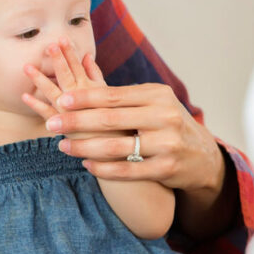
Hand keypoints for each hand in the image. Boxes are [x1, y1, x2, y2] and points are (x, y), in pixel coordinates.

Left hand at [21, 36, 107, 123]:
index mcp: (91, 89)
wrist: (115, 146)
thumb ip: (95, 74)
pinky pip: (47, 114)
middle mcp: (80, 99)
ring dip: (40, 79)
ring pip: (53, 92)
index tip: (62, 38)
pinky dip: (36, 105)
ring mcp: (71, 112)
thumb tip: (86, 55)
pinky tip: (24, 96)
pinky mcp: (64, 126)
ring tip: (27, 67)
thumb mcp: (106, 93)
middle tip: (49, 46)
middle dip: (58, 60)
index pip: (79, 67)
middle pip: (67, 76)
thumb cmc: (111, 116)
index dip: (70, 53)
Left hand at [24, 40, 230, 236]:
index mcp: (158, 94)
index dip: (85, 98)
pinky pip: (128, 170)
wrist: (202, 155)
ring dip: (85, 147)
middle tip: (51, 123)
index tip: (61, 100)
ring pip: (116, 147)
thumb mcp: (154, 102)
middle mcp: (165, 116)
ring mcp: (167, 144)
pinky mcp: (167, 168)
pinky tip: (87, 165)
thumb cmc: (167, 123)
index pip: (114, 95)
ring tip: (62, 146)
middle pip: (111, 119)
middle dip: (77, 122)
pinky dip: (104, 169)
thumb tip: (80, 84)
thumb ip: (125, 97)